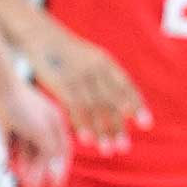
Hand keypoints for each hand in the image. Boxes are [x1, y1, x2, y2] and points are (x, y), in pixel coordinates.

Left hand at [0, 72, 68, 186]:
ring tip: (19, 178)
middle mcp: (41, 125)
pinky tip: (6, 166)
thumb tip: (56, 168)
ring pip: (26, 151)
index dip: (60, 170)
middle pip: (42, 153)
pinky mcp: (7, 125)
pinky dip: (9, 156)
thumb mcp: (42, 132)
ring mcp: (24, 125)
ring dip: (24, 166)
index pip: (62, 151)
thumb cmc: (23, 106)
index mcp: (56, 123)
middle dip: (38, 171)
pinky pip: (10, 146)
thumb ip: (50, 151)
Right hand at [30, 26, 148, 153]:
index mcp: (105, 62)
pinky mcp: (61, 83)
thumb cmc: (67, 53)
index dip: (136, 106)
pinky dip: (82, 125)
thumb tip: (126, 106)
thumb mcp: (91, 58)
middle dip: (118, 126)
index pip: (126, 86)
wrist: (40, 36)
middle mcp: (96, 69)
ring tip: (108, 150)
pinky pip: (74, 108)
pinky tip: (88, 140)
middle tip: (124, 148)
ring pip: (94, 109)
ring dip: (101, 131)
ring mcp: (78, 76)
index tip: (146, 125)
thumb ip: (107, 79)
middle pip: (111, 102)